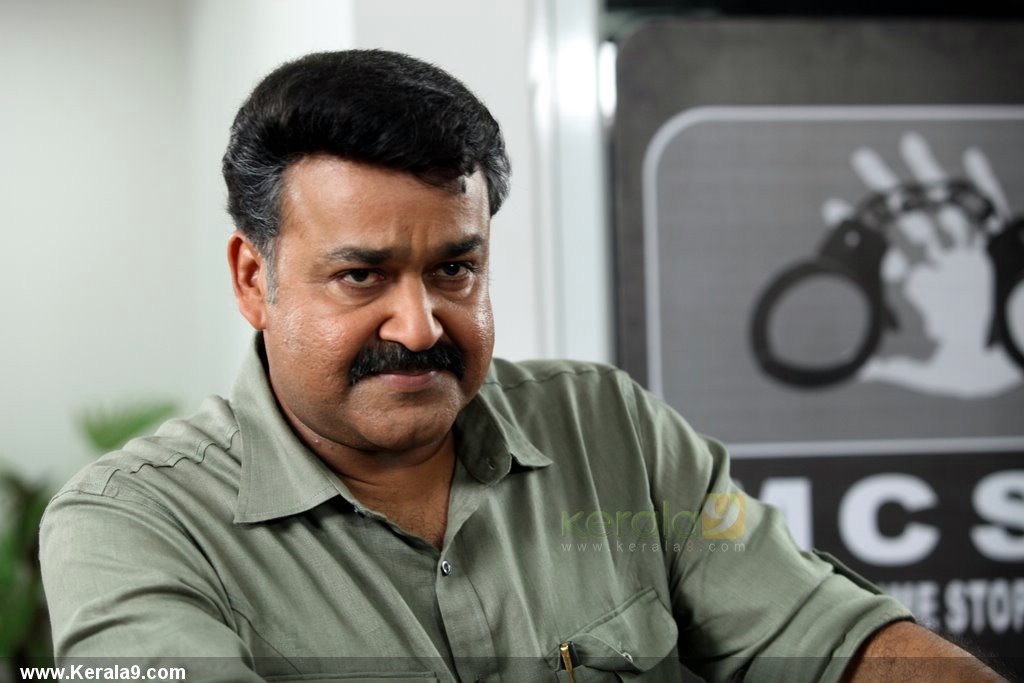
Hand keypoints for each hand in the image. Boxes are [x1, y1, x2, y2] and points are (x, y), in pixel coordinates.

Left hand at [822, 132, 1020, 398]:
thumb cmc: (985, 370)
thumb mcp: (933, 371)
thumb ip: (896, 369)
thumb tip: (860, 371)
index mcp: (929, 289)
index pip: (886, 253)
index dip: (859, 234)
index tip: (832, 209)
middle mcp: (948, 265)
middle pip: (911, 218)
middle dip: (885, 189)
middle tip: (861, 156)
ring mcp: (977, 254)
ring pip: (948, 205)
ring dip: (928, 173)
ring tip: (906, 141)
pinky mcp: (1006, 250)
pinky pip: (997, 211)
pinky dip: (984, 185)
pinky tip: (968, 158)